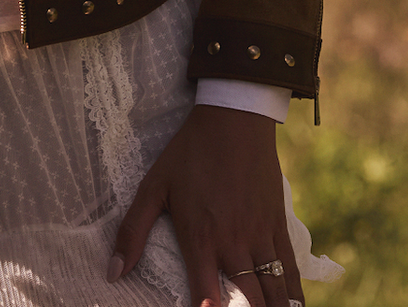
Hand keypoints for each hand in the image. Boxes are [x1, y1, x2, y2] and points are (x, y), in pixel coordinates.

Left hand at [108, 104, 302, 306]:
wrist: (233, 119)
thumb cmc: (188, 153)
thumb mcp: (153, 186)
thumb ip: (132, 231)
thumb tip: (112, 272)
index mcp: (200, 237)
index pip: (206, 297)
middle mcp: (233, 242)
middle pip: (249, 300)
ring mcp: (260, 235)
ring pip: (274, 290)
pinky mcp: (278, 225)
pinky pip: (291, 269)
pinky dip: (295, 295)